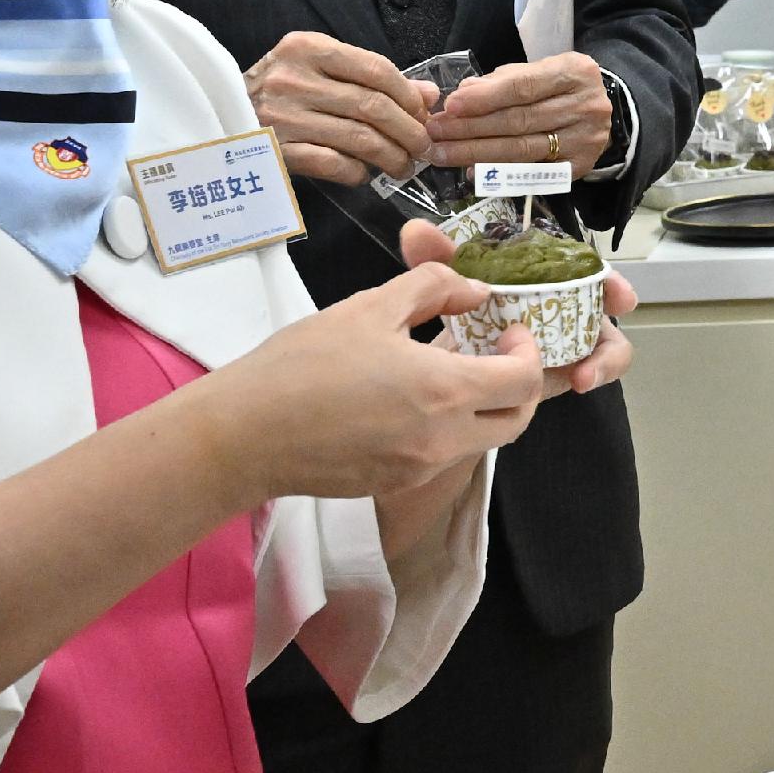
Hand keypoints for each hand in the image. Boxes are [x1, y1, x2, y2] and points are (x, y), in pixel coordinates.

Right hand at [195, 251, 548, 501]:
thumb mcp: (370, 307)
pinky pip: (444, 455)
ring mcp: (421, 468)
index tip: (510, 330)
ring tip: (453, 370)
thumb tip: (474, 291)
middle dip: (519, 387)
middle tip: (496, 353)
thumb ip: (433, 289)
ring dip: (485, 408)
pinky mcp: (397, 483)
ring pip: (482, 441)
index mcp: (445, 391)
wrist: (244, 435)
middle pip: (517, 420)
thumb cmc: (301, 365)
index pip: (524, 380)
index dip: (529, 352)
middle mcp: (444, 439)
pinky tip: (415, 398)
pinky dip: (448, 427)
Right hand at [245, 29, 433, 184]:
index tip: (423, 114)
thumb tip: (428, 94)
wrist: (212, 112)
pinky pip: (334, 165)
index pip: (377, 69)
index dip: (409, 96)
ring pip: (360, 139)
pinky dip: (359, 173)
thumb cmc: (278, 91)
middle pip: (373, 106)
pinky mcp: (277, 152)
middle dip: (409, 131)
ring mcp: (283, 117)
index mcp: (307, 49)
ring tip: (404, 165)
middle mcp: (293, 79)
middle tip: (423, 147)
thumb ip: (372, 77)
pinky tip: (366, 174)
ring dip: (392, 157)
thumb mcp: (319, 69)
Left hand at [394, 219, 635, 401]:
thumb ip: (436, 261)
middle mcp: (561, 307)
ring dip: (606, 356)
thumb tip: (415, 231)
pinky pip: (587, 374)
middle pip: (603, 300)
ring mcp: (566, 344)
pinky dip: (594, 374)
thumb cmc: (459, 315)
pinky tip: (578, 382)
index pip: (583, 267)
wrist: (440, 369)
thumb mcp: (445, 286)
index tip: (616, 284)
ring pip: (605, 346)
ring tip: (587, 371)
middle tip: (620, 302)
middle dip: (617, 300)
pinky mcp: (560, 375)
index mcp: (542, 280)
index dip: (606, 272)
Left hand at [429, 52, 612, 171]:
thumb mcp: (535, 70)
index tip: (450, 106)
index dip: (484, 98)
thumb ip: (501, 81)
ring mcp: (586, 139)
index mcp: (575, 72)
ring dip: (476, 153)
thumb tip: (463, 94)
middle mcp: (587, 106)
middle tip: (435, 133)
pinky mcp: (581, 166)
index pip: (523, 87)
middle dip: (471, 128)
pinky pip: (530, 172)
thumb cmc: (557, 86)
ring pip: (522, 149)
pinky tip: (472, 171)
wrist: (598, 108)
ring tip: (443, 153)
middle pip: (519, 121)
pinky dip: (498, 173)